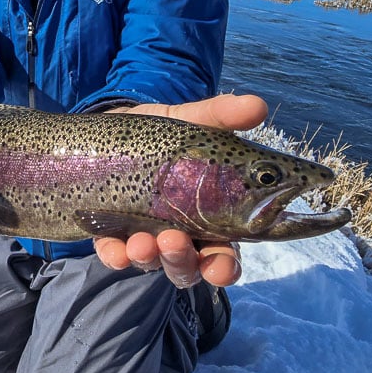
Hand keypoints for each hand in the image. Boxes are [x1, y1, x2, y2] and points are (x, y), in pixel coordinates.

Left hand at [93, 93, 268, 287]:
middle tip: (176, 243)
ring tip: (144, 243)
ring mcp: (146, 236)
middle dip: (184, 264)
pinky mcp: (112, 233)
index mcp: (209, 217)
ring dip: (151, 258)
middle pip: (189, 266)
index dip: (225, 266)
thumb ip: (221, 116)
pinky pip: (114, 254)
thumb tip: (258, 105)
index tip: (222, 267)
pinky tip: (116, 250)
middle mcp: (181, 235)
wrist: (115, 127)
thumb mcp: (191, 121)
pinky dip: (116, 256)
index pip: (224, 253)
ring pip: (154, 263)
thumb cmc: (165, 133)